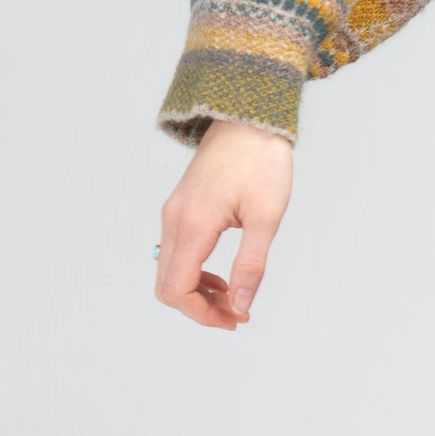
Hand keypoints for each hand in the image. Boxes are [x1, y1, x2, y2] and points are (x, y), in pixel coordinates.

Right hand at [155, 119, 293, 329]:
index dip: (203, 314)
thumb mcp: (267, 215)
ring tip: (235, 297)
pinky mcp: (180, 206)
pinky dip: (194, 271)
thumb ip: (252, 264)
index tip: (236, 319)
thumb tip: (242, 306)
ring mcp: (173, 212)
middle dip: (200, 308)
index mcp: (192, 225)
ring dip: (197, 291)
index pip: (177, 291)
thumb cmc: (262, 160)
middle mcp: (173, 220)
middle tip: (237, 313)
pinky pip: (175, 252)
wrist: (250, 116)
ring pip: (169, 270)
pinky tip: (223, 275)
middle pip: (167, 286)